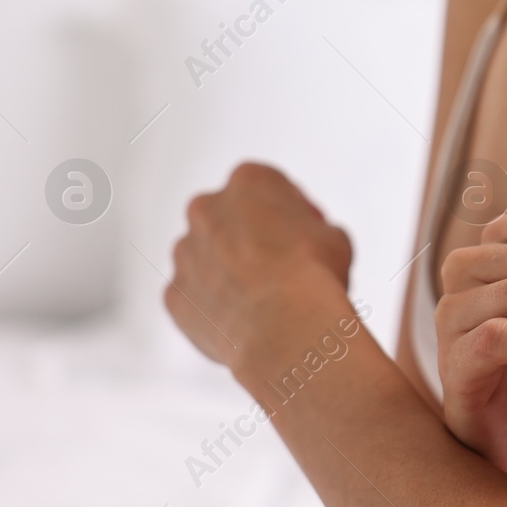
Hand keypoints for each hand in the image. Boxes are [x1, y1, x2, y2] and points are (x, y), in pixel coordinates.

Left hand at [165, 162, 353, 371]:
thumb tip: (306, 244)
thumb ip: (309, 229)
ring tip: (262, 299)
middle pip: (228, 218)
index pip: (268, 187)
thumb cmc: (314, 273)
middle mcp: (206, 208)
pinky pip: (195, 297)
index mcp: (248, 181)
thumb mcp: (332, 235)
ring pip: (206, 257)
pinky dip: (214, 306)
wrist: (286, 325)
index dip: (291, 211)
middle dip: (249, 237)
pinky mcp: (174, 294)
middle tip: (281, 264)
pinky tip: (243, 320)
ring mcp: (185, 252)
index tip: (306, 233)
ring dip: (227, 270)